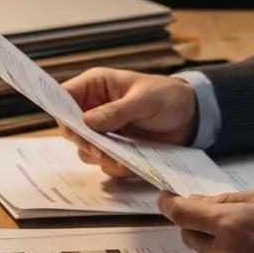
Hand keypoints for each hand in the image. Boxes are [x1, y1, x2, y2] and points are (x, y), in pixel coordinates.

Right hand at [60, 68, 197, 177]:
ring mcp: (103, 130)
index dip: (62, 112)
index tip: (74, 130)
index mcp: (96, 85)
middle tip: (102, 150)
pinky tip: (130, 162)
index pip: (64, 96)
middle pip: (70, 128)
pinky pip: (103, 163)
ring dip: (100, 156)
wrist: (191, 118)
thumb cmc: (168, 97)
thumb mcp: (144, 100)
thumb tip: (87, 121)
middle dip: (85, 141)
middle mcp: (94, 108)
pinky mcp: (114, 149)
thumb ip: (116, 111)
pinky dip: (114, 166)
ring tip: (121, 157)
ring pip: (84, 149)